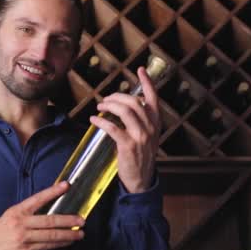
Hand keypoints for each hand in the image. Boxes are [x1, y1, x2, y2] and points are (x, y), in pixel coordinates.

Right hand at [0, 182, 84, 249]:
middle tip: (81, 219)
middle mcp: (21, 223)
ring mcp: (24, 238)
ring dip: (68, 235)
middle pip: (50, 220)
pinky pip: (47, 246)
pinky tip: (67, 242)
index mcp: (17, 211)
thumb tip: (47, 209)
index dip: (53, 191)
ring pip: (51, 235)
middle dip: (68, 220)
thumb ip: (26, 213)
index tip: (66, 186)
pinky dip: (59, 244)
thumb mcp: (9, 217)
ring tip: (80, 233)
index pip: (38, 198)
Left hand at [90, 67, 159, 192]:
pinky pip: (113, 128)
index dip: (147, 82)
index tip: (140, 70)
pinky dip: (101, 121)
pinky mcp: (128, 146)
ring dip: (109, 106)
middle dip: (116, 97)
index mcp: (156, 122)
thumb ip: (140, 120)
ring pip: (125, 111)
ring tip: (99, 107)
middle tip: (105, 100)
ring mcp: (141, 137)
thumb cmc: (140, 155)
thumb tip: (125, 104)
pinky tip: (94, 119)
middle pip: (133, 102)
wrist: (141, 179)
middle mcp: (151, 127)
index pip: (153, 98)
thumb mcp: (147, 135)